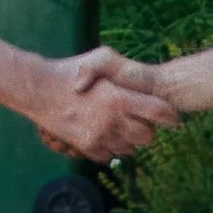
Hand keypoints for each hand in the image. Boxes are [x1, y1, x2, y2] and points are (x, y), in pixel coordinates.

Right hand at [34, 53, 171, 163]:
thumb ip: (124, 68)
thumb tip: (142, 88)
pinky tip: (102, 132)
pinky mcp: (86, 147)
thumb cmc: (70, 69)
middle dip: (147, 129)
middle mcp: (112, 121)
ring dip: (128, 139)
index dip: (170, 116)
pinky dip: (110, 147)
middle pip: (147, 137)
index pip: (159, 113)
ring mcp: (99, 137)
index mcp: (119, 98)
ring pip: (129, 149)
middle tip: (138, 118)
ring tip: (117, 124)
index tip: (173, 118)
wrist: (38, 90)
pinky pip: (109, 156)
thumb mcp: (100, 56)